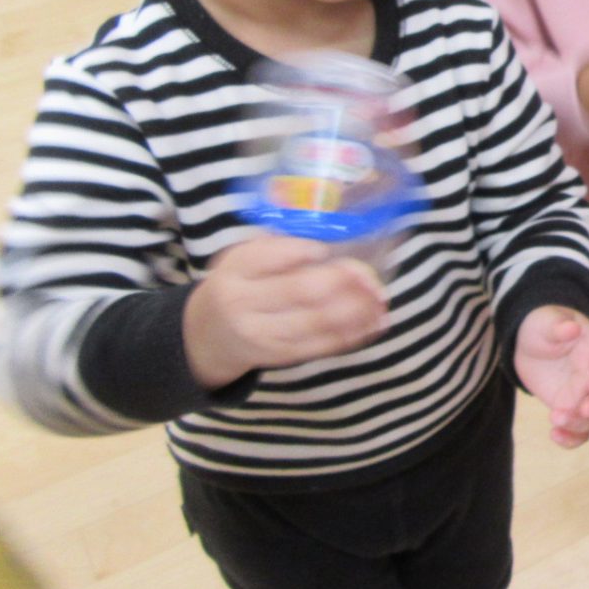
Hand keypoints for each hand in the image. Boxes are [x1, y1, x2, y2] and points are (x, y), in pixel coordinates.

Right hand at [183, 235, 388, 388]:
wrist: (207, 335)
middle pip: (300, 291)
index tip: (327, 248)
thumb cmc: (240, 284)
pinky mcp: (280, 356)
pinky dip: (353, 334)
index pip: (269, 258)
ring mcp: (261, 334)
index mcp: (236, 270)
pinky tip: (375, 322)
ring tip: (380, 297)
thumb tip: (334, 232)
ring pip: (317, 322)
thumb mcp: (243, 258)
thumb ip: (279, 244)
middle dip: (342, 281)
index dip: (302, 253)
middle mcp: (243, 303)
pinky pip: (322, 346)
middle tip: (368, 274)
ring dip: (357, 310)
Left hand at [513, 306, 588, 446]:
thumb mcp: (546, 321)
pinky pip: (581, 430)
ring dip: (582, 423)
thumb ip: (558, 326)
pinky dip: (572, 438)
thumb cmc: (543, 326)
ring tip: (555, 418)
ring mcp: (586, 395)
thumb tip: (572, 328)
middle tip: (584, 409)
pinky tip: (555, 435)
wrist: (529, 345)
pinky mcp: (573, 410)